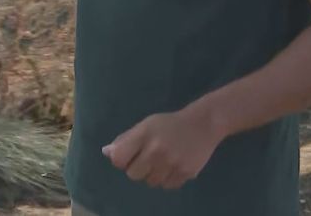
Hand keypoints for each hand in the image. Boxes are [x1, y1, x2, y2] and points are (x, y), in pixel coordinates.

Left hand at [102, 108, 223, 189]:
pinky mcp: (185, 173)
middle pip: (133, 174)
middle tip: (148, 158)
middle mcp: (156, 150)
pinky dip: (167, 179)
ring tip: (162, 161)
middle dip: (137, 168)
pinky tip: (173, 165)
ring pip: (150, 182)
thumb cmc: (170, 124)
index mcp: (144, 135)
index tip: (129, 155)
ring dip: (153, 174)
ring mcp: (172, 163)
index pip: (119, 159)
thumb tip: (107, 152)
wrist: (203, 124)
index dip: (121, 159)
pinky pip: (167, 186)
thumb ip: (126, 139)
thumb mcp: (146, 125)